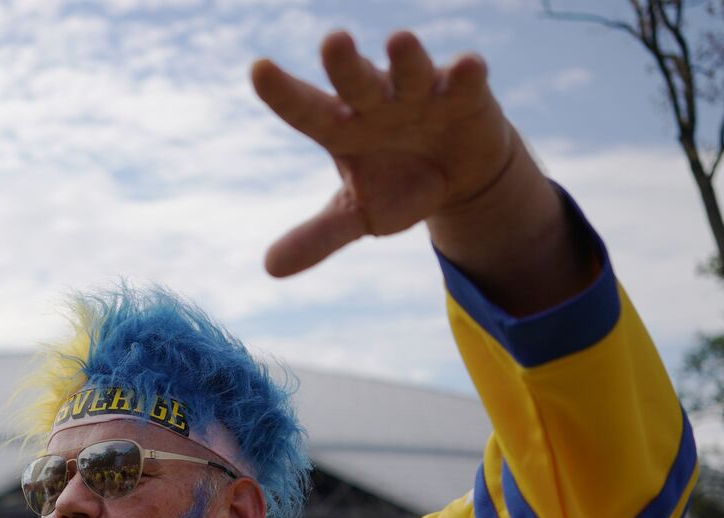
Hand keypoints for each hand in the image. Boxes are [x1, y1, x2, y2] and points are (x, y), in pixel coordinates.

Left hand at [252, 30, 515, 276]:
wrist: (458, 177)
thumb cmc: (398, 185)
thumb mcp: (358, 215)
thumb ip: (319, 237)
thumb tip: (270, 269)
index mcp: (341, 127)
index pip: (305, 110)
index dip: (282, 92)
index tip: (258, 69)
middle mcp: (375, 101)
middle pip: (355, 80)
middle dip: (345, 63)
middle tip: (332, 41)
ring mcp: (419, 93)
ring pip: (409, 71)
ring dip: (406, 59)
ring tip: (399, 41)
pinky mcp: (465, 94)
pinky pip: (464, 80)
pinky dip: (465, 74)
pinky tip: (466, 67)